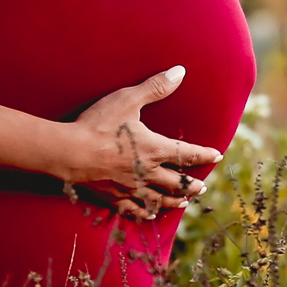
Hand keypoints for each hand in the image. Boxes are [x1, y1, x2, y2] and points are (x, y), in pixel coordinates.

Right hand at [57, 66, 221, 220]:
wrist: (70, 152)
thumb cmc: (99, 125)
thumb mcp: (128, 100)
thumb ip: (155, 87)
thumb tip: (180, 72)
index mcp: (153, 149)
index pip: (186, 154)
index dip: (203, 154)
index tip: (216, 155)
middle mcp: (146, 172)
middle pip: (176, 183)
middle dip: (191, 185)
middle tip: (201, 187)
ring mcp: (129, 187)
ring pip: (158, 199)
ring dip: (173, 200)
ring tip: (183, 202)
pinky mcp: (112, 196)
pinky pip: (132, 209)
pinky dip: (144, 213)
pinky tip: (148, 215)